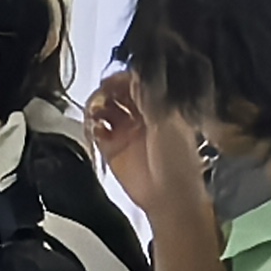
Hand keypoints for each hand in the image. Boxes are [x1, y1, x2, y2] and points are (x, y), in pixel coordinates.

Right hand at [85, 70, 192, 211]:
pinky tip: (96, 127)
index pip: (137, 84)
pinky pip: (95, 130)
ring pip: (104, 110)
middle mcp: (141, 117)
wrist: (169, 196)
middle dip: (109, 91)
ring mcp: (125, 132)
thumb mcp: (167, 122)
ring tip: (97, 111)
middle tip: (103, 93)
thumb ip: (149, 98)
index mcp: (159, 107)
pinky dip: (92, 126)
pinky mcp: (111, 148)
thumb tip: (136, 75)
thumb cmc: (178, 161)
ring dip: (98, 106)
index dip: (124, 79)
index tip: (114, 80)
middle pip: (118, 94)